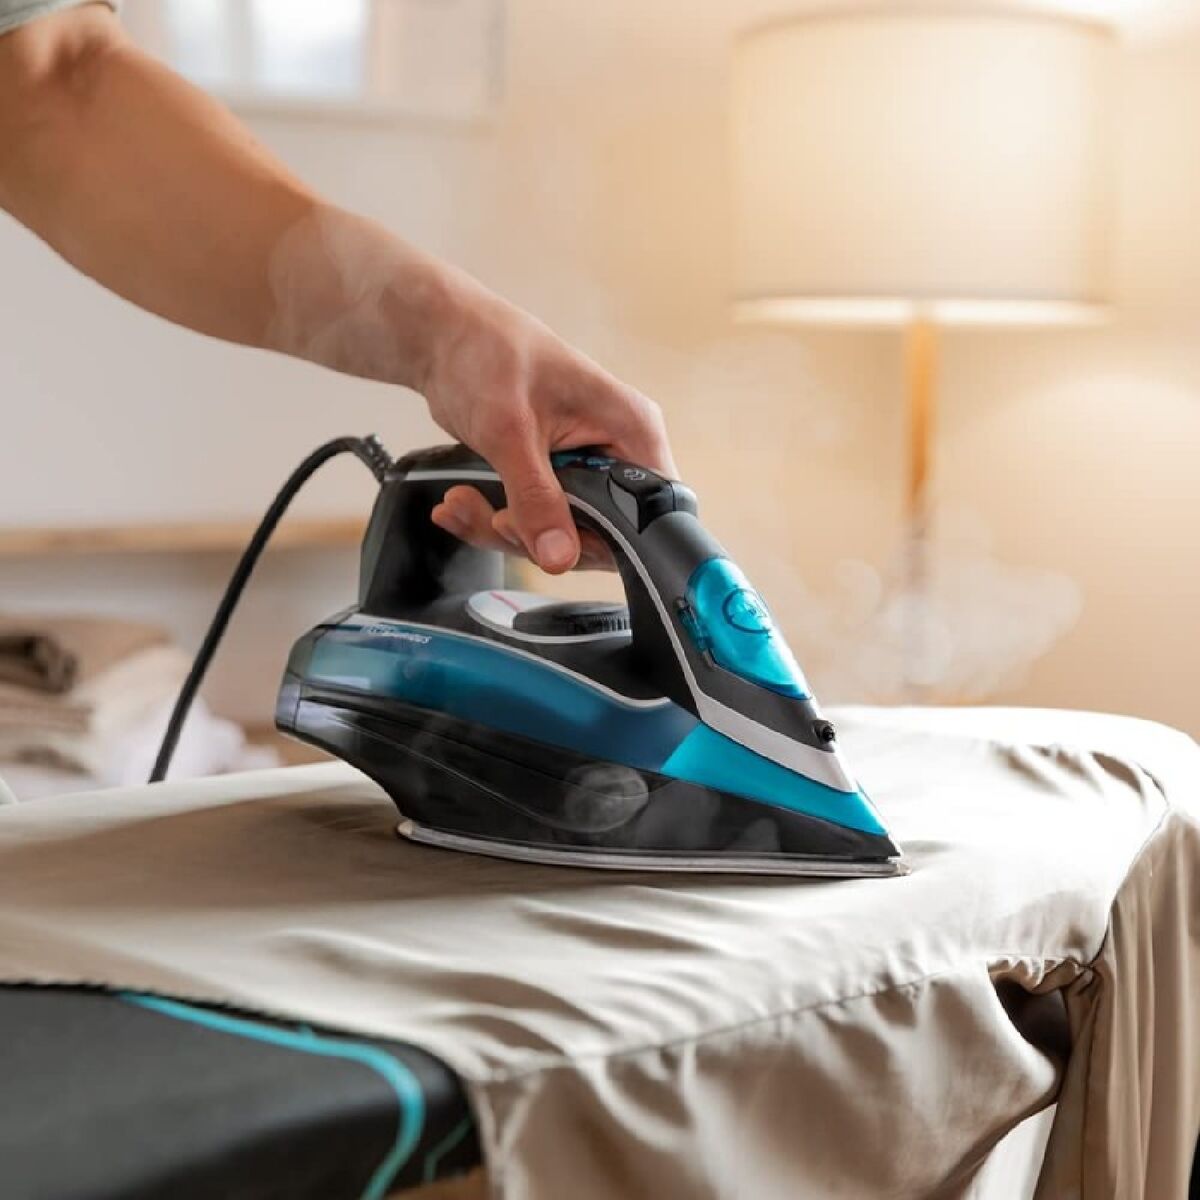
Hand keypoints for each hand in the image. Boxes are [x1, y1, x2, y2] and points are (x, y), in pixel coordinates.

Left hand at [421, 273, 675, 573]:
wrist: (441, 337)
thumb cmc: (485, 353)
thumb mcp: (510, 432)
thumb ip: (536, 498)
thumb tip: (560, 558)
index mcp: (630, 428)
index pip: (646, 512)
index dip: (602, 540)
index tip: (550, 542)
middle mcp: (615, 450)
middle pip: (599, 532)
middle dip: (538, 536)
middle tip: (495, 520)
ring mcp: (583, 466)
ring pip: (559, 533)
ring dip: (503, 529)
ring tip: (461, 503)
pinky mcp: (551, 476)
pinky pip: (532, 519)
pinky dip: (491, 520)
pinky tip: (459, 505)